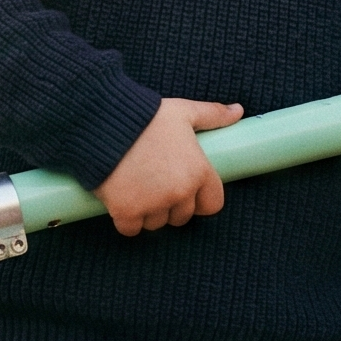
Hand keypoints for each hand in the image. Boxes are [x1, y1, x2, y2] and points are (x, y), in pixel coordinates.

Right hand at [95, 97, 242, 235]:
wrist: (102, 122)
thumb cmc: (145, 116)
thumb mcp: (183, 111)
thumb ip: (212, 114)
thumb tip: (238, 111)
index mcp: (199, 171)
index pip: (212, 204)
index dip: (199, 200)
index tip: (186, 191)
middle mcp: (180, 192)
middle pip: (182, 217)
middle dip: (170, 206)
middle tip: (154, 184)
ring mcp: (153, 204)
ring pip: (157, 223)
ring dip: (148, 213)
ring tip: (136, 188)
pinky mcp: (127, 212)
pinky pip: (132, 229)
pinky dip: (125, 219)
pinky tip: (120, 200)